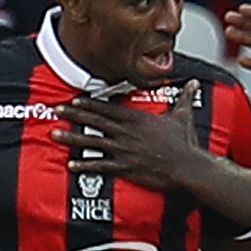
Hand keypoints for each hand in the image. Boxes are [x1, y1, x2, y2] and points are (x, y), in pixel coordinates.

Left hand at [54, 81, 204, 191]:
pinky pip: (100, 166)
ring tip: (55, 134)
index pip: (108, 108)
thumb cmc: (185, 143)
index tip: (75, 100)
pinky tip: (71, 164)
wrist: (187, 166)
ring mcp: (124, 150)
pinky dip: (85, 165)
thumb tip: (194, 83)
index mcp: (137, 118)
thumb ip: (185, 97)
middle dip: (74, 115)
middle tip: (57, 110)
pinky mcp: (125, 167)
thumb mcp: (184, 116)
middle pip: (95, 121)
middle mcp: (127, 132)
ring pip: (93, 142)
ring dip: (72, 138)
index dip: (90, 104)